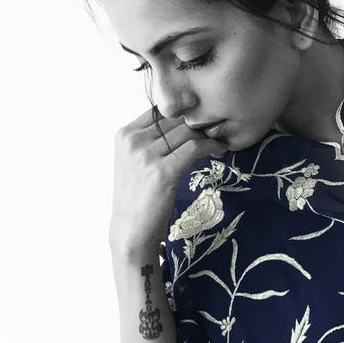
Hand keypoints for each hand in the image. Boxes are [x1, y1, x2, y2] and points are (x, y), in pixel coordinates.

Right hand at [108, 107, 225, 254]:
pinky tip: (219, 150)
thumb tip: (182, 125)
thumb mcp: (135, 163)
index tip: (200, 122)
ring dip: (208, 135)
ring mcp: (146, 155)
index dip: (183, 114)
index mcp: (124, 135)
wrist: (131, 231)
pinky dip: (211, 146)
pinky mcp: (163, 171)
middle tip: (215, 131)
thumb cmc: (137, 199)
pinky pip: (195, 148)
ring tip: (218, 142)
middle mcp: (133, 141)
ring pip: (187, 131)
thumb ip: (151, 142)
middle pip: (175, 119)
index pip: (160, 111)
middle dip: (198, 124)